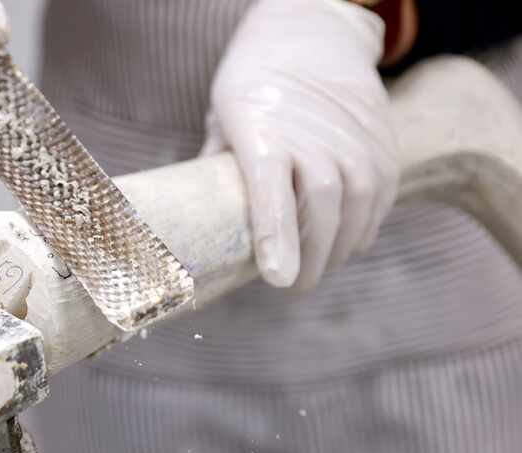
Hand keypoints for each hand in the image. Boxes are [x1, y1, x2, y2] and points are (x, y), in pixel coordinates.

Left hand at [201, 0, 397, 288]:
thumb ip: (218, 170)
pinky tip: (351, 239)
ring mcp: (353, 130)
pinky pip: (383, 190)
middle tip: (298, 286)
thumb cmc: (254, 80)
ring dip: (342, 245)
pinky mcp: (381, 134)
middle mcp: (312, 129)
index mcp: (260, 127)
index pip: (270, 188)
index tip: (279, 279)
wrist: (311, 30)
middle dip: (313, 255)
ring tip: (323, 266)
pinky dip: (368, 222)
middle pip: (322, 202)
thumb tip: (205, 225)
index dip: (276, 236)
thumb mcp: (222, 117)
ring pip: (359, 201)